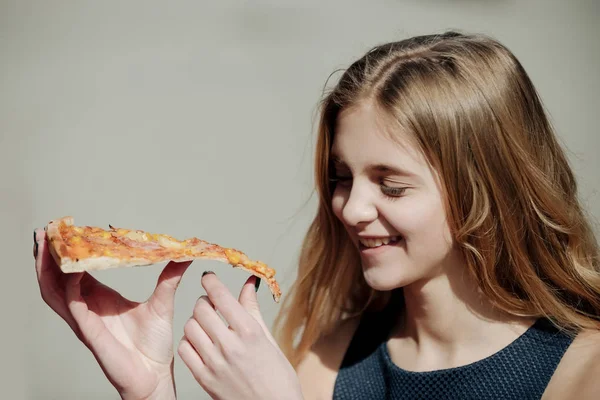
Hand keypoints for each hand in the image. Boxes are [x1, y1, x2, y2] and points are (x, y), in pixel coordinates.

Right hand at [33, 229, 190, 399]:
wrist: (155, 374)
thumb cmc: (154, 344)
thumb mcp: (162, 302)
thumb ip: (170, 277)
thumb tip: (185, 255)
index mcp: (100, 299)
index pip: (76, 271)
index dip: (68, 252)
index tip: (64, 230)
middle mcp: (88, 308)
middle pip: (58, 279)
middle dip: (49, 256)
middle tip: (45, 232)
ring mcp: (86, 321)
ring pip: (56, 293)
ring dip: (48, 270)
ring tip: (46, 246)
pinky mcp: (91, 334)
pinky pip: (75, 308)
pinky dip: (71, 289)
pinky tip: (74, 272)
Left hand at [178, 272, 302, 399]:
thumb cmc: (278, 377)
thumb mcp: (268, 339)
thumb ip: (252, 309)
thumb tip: (249, 284)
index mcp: (249, 332)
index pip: (221, 296)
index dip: (211, 281)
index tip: (208, 277)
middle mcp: (230, 345)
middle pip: (201, 309)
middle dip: (204, 301)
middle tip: (211, 303)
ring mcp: (215, 363)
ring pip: (189, 327)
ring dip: (195, 321)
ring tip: (206, 324)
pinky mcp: (204, 379)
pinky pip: (185, 350)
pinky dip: (189, 341)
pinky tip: (200, 342)